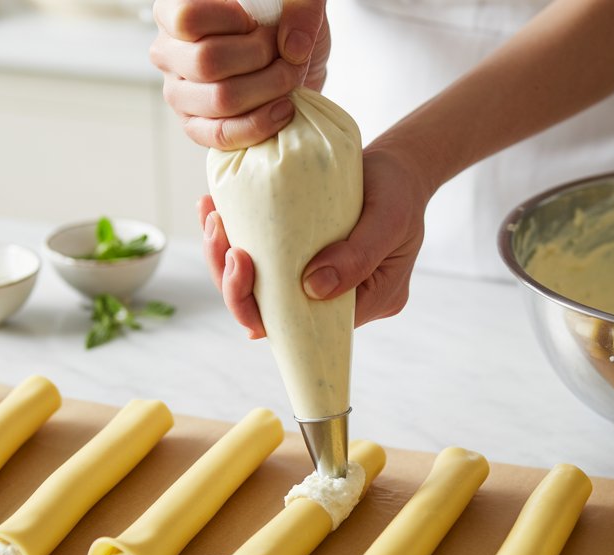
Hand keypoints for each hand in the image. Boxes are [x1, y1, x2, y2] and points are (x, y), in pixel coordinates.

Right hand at [150, 0, 330, 149]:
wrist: (289, 61)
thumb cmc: (282, 24)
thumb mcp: (297, 2)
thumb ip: (301, 9)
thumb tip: (293, 49)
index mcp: (174, 12)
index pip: (188, 18)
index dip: (232, 22)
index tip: (259, 22)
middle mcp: (167, 52)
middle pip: (207, 61)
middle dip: (260, 58)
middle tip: (284, 53)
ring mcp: (178, 94)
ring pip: (220, 99)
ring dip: (268, 89)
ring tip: (289, 78)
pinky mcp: (196, 127)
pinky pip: (221, 134)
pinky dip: (259, 124)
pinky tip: (283, 109)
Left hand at [200, 143, 432, 338]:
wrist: (400, 167)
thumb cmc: (401, 193)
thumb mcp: (389, 220)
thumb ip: (357, 256)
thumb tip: (312, 289)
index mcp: (365, 303)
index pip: (305, 328)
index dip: (262, 308)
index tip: (239, 264)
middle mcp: (335, 299)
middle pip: (273, 312)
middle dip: (234, 282)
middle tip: (219, 235)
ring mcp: (315, 278)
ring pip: (261, 288)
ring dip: (226, 258)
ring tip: (212, 218)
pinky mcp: (299, 255)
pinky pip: (263, 259)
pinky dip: (236, 236)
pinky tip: (214, 208)